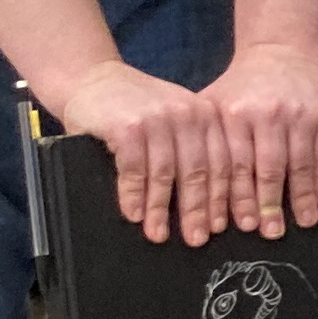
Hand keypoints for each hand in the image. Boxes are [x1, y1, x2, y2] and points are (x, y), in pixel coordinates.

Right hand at [54, 59, 231, 244]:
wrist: (93, 79)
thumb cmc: (137, 109)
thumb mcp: (175, 122)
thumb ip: (193, 151)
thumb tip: (211, 208)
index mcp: (207, 116)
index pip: (223, 163)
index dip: (224, 198)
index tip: (221, 227)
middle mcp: (187, 114)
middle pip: (198, 172)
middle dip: (197, 210)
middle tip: (196, 239)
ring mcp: (157, 119)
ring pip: (166, 174)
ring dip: (160, 209)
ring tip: (158, 234)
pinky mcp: (128, 127)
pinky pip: (135, 170)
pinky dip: (134, 195)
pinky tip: (133, 214)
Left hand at [201, 41, 317, 239]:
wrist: (282, 52)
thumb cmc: (242, 85)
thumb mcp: (215, 103)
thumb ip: (204, 138)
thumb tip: (183, 184)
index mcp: (235, 113)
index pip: (236, 164)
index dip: (239, 196)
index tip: (241, 224)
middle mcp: (267, 114)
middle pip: (269, 168)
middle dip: (269, 203)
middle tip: (269, 232)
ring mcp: (298, 115)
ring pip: (300, 164)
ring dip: (301, 197)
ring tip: (302, 224)